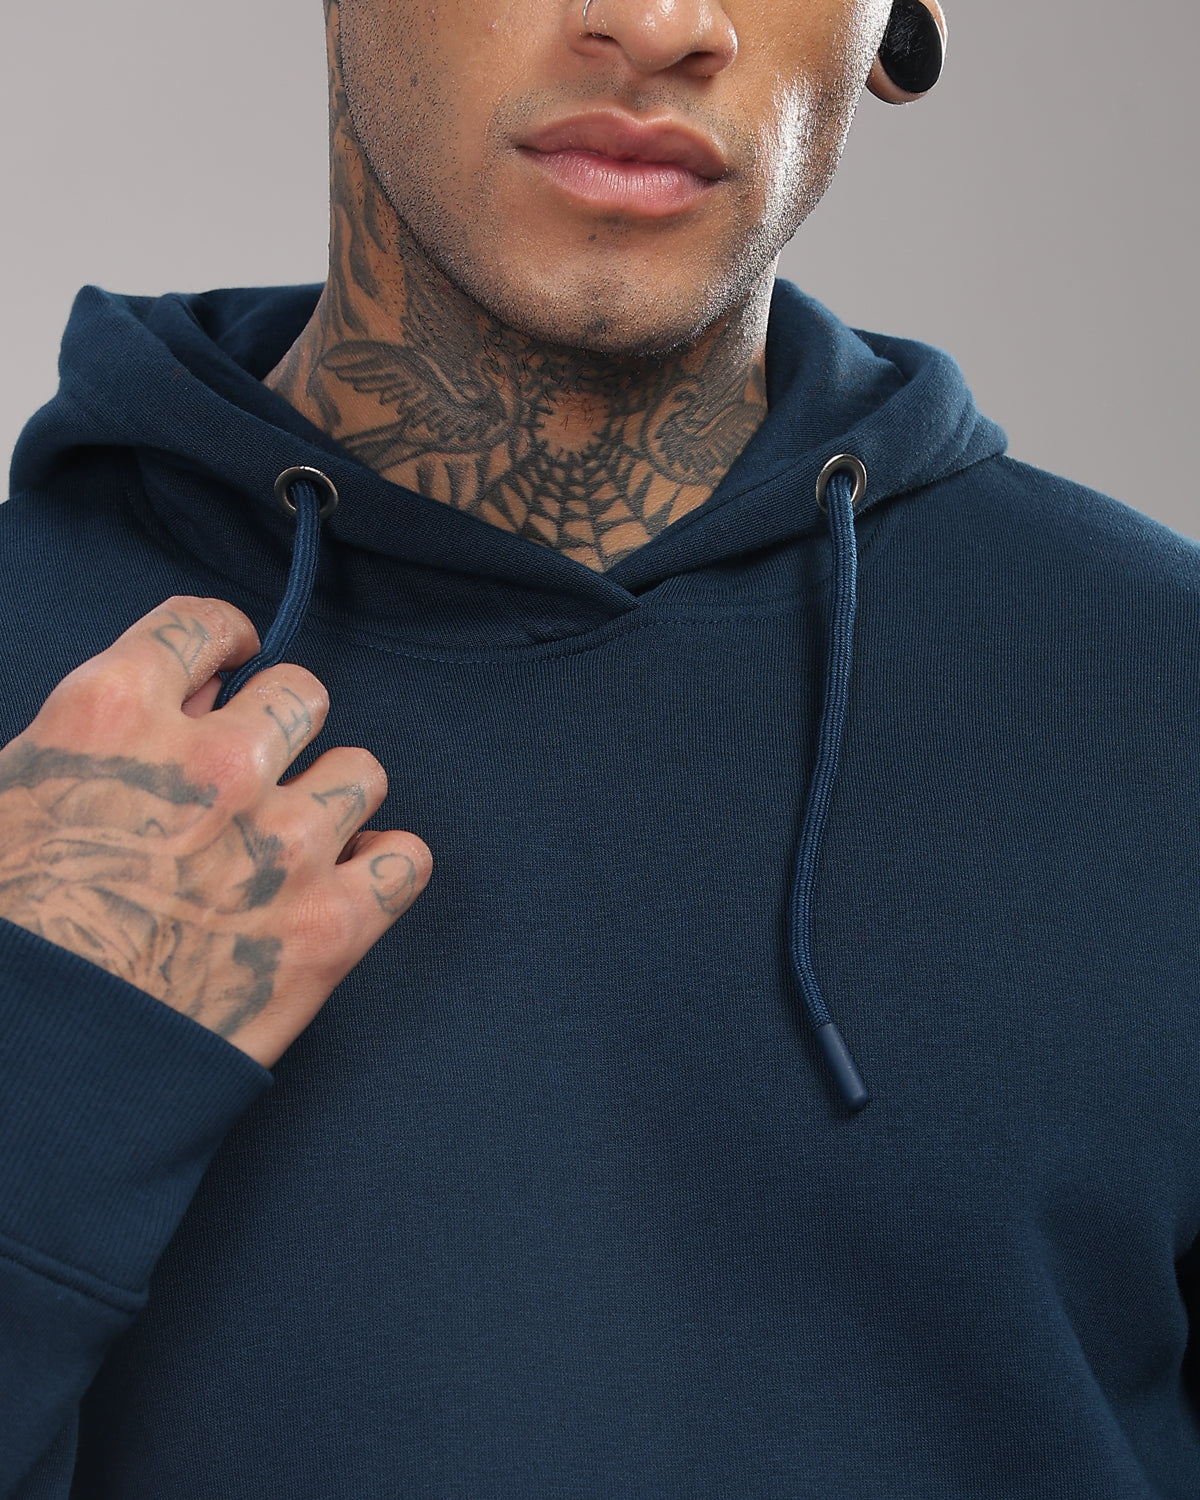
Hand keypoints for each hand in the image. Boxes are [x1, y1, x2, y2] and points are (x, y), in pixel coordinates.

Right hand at [0, 597, 430, 1067]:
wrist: (28, 1073)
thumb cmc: (4, 938)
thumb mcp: (9, 798)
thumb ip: (103, 734)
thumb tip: (189, 699)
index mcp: (112, 716)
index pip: (202, 625)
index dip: (223, 644)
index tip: (232, 666)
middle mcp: (214, 764)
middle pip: (300, 694)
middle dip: (278, 728)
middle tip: (253, 774)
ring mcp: (282, 844)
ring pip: (361, 769)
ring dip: (331, 797)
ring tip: (294, 839)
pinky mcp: (330, 926)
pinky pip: (406, 861)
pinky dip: (384, 869)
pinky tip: (350, 883)